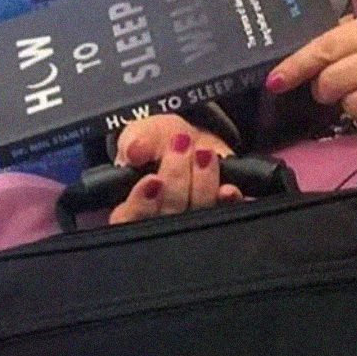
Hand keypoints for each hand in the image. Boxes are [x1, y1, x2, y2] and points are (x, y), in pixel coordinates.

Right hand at [108, 114, 241, 223]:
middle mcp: (160, 222)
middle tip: (182, 146)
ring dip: (202, 185)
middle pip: (166, 218)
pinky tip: (227, 189)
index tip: (153, 179)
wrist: (191, 139)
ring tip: (203, 153)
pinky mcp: (219, 214)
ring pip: (196, 216)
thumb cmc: (160, 142)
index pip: (128, 220)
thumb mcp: (144, 133)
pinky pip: (226, 215)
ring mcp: (192, 222)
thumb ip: (136, 140)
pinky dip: (228, 203)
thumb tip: (134, 149)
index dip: (140, 205)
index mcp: (133, 208)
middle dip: (176, 181)